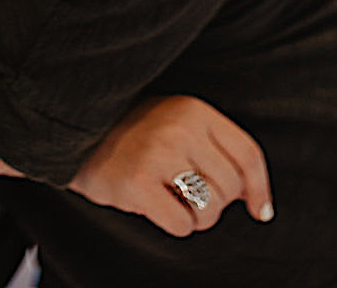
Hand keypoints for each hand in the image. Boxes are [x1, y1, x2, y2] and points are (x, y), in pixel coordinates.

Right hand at [68, 95, 274, 237]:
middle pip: (231, 188)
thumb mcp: (180, 125)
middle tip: (188, 195)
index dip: (260, 188)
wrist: (76, 133)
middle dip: (216, 203)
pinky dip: (174, 225)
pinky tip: (154, 206)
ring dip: (196, 217)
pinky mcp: (137, 183)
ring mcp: (158, 154)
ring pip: (210, 210)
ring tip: (171, 199)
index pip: (248, 155)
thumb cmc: (136, 135)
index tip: (260, 211)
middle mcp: (181, 128)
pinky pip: (182, 225)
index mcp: (196, 110)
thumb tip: (259, 204)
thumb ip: (219, 152)